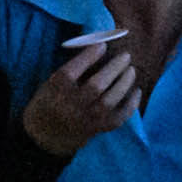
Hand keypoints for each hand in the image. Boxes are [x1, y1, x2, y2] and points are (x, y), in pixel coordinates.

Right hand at [16, 32, 146, 154]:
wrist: (45, 136)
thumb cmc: (49, 102)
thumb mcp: (50, 84)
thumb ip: (70, 70)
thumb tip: (97, 48)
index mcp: (55, 91)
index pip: (71, 72)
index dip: (88, 57)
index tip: (102, 45)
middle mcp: (71, 106)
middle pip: (96, 86)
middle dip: (114, 68)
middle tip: (126, 56)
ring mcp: (85, 119)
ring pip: (109, 101)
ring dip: (124, 83)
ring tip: (131, 70)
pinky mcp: (97, 129)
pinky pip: (118, 118)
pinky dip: (131, 105)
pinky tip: (136, 92)